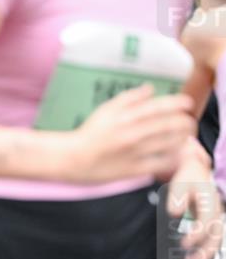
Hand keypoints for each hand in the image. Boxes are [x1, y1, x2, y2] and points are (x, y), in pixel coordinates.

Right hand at [63, 84, 194, 183]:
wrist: (72, 159)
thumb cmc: (89, 133)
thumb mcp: (105, 110)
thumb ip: (129, 98)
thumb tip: (150, 89)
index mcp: (127, 117)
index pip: (161, 106)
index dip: (180, 103)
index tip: (186, 103)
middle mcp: (134, 133)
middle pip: (172, 124)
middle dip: (185, 122)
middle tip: (186, 122)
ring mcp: (135, 152)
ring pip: (172, 143)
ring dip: (182, 139)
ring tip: (182, 137)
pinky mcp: (134, 169)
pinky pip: (162, 163)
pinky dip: (172, 158)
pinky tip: (173, 154)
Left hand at [167, 139, 222, 258]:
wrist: (195, 171)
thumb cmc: (186, 178)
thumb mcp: (180, 182)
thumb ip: (177, 197)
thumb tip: (175, 213)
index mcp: (210, 201)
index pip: (208, 220)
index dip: (198, 233)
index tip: (184, 243)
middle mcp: (217, 211)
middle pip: (216, 234)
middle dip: (205, 251)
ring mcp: (216, 218)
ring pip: (215, 240)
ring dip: (205, 255)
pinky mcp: (211, 224)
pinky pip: (210, 240)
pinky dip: (203, 252)